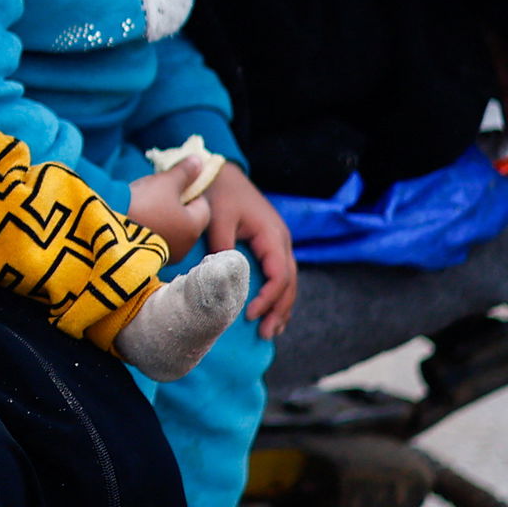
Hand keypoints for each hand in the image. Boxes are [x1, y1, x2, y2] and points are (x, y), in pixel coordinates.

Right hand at [126, 159, 211, 261]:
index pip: (203, 205)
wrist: (110, 231)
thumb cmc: (144, 203)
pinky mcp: (150, 260)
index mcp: (194, 227)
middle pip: (187, 220)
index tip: (175, 182)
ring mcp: (167, 256)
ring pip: (172, 231)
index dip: (191, 190)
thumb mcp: (165, 182)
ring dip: (163, 218)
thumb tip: (199, 161)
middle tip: (158, 192)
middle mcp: (185, 246)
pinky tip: (136, 219)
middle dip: (176, 205)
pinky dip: (151, 229)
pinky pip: (157, 240)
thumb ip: (185, 172)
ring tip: (144, 205)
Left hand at [201, 163, 295, 337]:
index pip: (279, 275)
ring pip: (288, 279)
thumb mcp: (218, 218)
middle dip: (279, 309)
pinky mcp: (269, 243)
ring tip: (271, 330)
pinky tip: (271, 310)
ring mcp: (278, 241)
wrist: (220, 172)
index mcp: (272, 234)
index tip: (250, 314)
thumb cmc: (219, 194)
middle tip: (266, 334)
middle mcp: (281, 239)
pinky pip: (280, 272)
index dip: (268, 298)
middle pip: (289, 282)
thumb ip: (222, 246)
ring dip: (282, 305)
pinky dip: (278, 293)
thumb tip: (222, 276)